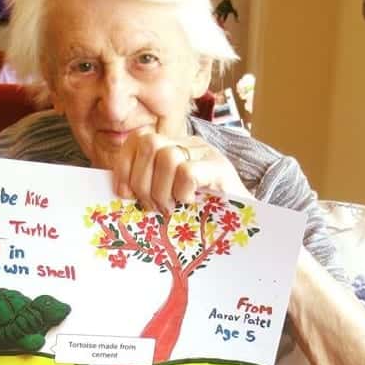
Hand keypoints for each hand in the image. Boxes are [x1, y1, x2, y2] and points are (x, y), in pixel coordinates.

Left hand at [111, 131, 250, 212]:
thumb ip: (147, 187)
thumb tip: (119, 191)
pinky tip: (188, 203)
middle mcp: (188, 144)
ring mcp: (206, 153)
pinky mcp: (220, 168)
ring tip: (170, 207)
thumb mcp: (168, 197)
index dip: (124, 166)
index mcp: (172, 147)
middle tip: (153, 206)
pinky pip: (187, 171)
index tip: (125, 194)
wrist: (244, 224)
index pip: (137, 140)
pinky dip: (181, 191)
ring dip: (161, 189)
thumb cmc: (202, 213)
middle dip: (142, 181)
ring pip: (166, 156)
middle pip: (148, 143)